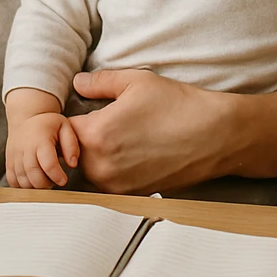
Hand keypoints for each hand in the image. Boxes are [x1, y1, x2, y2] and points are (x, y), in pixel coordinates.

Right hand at [6, 111, 79, 189]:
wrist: (26, 118)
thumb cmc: (48, 124)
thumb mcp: (65, 127)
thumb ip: (71, 145)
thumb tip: (73, 164)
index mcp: (41, 140)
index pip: (48, 164)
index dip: (57, 176)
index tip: (64, 180)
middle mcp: (25, 148)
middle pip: (34, 175)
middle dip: (46, 184)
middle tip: (54, 181)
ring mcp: (14, 156)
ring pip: (22, 180)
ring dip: (35, 187)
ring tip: (45, 180)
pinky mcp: (8, 162)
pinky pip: (12, 180)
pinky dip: (22, 186)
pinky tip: (32, 181)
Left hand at [66, 69, 227, 195]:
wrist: (216, 137)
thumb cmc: (179, 106)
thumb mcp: (137, 81)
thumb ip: (100, 82)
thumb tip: (78, 83)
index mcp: (97, 134)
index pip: (61, 130)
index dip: (69, 119)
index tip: (84, 112)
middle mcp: (101, 165)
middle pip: (71, 154)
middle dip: (81, 139)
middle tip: (105, 123)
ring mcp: (117, 185)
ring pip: (89, 171)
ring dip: (96, 157)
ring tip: (123, 138)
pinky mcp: (133, 195)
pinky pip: (109, 184)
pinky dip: (114, 171)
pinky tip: (135, 153)